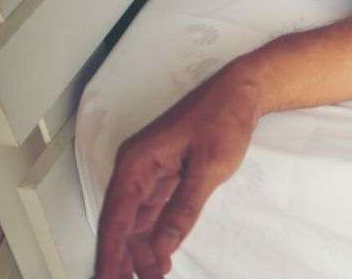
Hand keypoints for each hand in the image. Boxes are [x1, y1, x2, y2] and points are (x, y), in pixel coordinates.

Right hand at [95, 63, 261, 277]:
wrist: (243, 92)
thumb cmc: (224, 118)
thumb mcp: (208, 167)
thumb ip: (183, 209)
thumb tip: (162, 245)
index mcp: (137, 161)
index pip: (116, 216)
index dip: (111, 251)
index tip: (108, 278)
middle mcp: (137, 167)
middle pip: (122, 221)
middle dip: (125, 256)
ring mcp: (151, 171)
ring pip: (137, 219)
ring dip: (141, 248)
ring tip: (150, 277)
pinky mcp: (166, 174)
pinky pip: (153, 210)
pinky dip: (155, 233)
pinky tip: (158, 254)